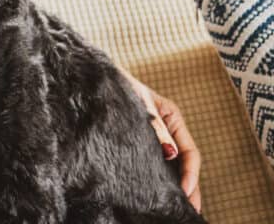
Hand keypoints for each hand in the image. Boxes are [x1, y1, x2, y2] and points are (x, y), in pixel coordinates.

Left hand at [118, 66, 201, 211]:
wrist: (97, 78)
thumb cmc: (119, 85)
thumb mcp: (140, 103)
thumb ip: (156, 128)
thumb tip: (172, 154)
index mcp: (173, 118)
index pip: (190, 152)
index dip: (191, 174)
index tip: (186, 193)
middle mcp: (168, 130)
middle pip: (185, 163)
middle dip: (190, 187)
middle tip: (192, 212)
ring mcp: (156, 137)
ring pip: (172, 166)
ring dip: (178, 186)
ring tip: (180, 210)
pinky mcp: (141, 142)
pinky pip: (156, 163)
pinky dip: (162, 179)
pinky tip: (160, 194)